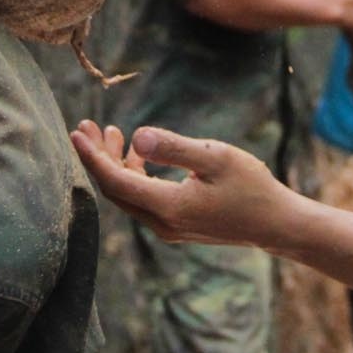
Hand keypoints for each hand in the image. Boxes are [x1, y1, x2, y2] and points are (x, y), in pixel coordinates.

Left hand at [70, 119, 292, 248]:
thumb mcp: (215, 158)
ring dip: (115, 164)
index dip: (92, 156)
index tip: (77, 131)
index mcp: (168, 207)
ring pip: (128, 194)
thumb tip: (137, 136)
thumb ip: (174, 147)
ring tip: (110, 132)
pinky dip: (133, 175)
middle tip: (87, 125)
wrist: (275, 223)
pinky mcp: (176, 225)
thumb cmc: (251, 187)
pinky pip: (142, 199)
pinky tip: (137, 154)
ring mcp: (168, 227)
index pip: (115, 181)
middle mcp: (161, 223)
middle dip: (98, 157)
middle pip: (115, 189)